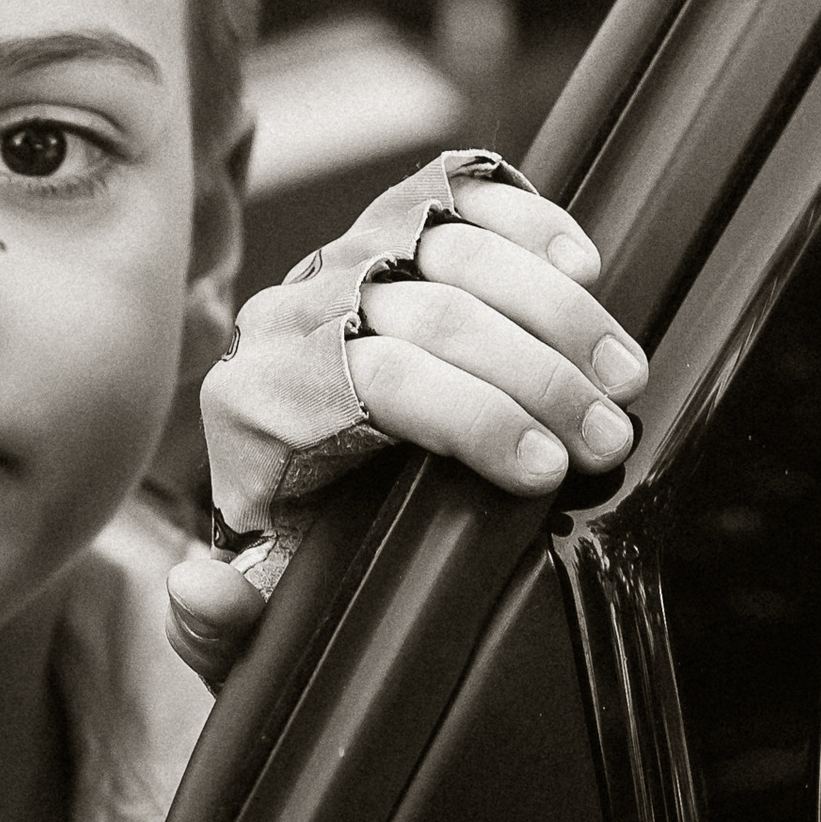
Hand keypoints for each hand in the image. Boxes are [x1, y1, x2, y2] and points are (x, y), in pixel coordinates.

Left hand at [180, 166, 648, 683]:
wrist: (302, 471)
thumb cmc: (299, 549)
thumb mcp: (260, 608)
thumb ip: (222, 626)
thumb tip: (198, 588)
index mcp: (259, 403)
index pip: (376, 381)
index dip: (472, 419)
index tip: (547, 473)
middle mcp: (295, 314)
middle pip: (431, 314)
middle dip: (536, 375)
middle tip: (606, 438)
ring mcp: (347, 259)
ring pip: (456, 250)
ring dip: (554, 310)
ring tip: (622, 377)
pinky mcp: (391, 225)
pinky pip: (456, 195)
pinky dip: (523, 219)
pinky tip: (581, 267)